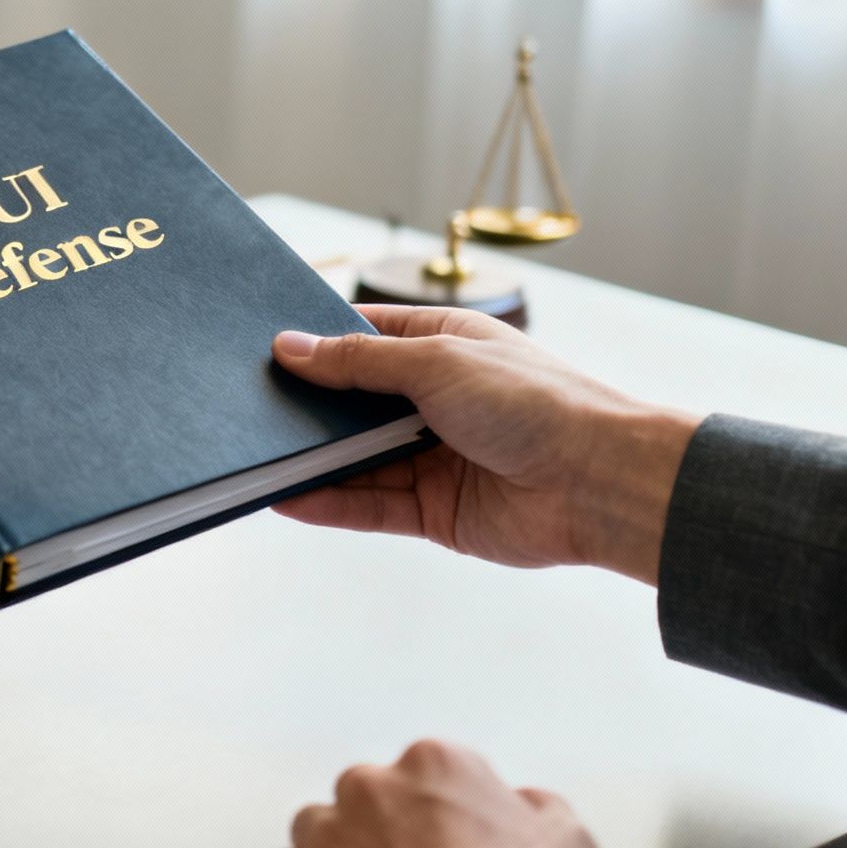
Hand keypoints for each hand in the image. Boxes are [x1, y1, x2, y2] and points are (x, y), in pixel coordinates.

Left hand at [265, 740, 599, 847]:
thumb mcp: (571, 847)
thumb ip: (542, 809)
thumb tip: (528, 805)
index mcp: (433, 765)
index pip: (431, 774)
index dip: (446, 816)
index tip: (456, 847)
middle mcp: (368, 789)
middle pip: (366, 800)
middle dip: (385, 835)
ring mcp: (325, 838)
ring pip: (318, 836)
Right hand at [270, 305, 699, 584]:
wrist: (599, 482)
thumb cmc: (535, 403)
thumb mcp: (436, 361)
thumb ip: (359, 362)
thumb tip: (291, 347)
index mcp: (446, 345)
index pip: (368, 337)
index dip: (321, 341)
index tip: (266, 349)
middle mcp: (437, 400)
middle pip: (355, 402)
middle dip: (308, 405)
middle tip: (247, 405)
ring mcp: (434, 457)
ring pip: (356, 457)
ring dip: (312, 458)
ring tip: (254, 456)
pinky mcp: (435, 510)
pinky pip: (370, 505)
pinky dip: (329, 502)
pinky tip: (286, 497)